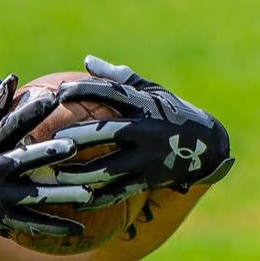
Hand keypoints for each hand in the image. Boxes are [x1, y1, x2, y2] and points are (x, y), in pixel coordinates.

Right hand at [0, 75, 98, 242]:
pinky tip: (80, 229)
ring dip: (61, 195)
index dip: (28, 112)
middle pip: (23, 160)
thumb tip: (14, 78)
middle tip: (72, 146)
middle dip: (46, 154)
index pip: (9, 126)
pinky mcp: (2, 219)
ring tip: (88, 194)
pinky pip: (32, 223)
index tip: (51, 98)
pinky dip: (56, 227)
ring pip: (33, 196)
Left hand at [44, 55, 234, 199]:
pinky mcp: (148, 180)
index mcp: (145, 106)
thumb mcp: (152, 92)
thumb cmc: (170, 113)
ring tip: (54, 175)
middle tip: (52, 140)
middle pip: (108, 132)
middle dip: (79, 136)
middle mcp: (147, 131)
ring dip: (79, 173)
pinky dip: (95, 198)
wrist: (207, 147)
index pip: (112, 93)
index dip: (85, 91)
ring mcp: (148, 158)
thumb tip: (87, 61)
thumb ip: (119, 78)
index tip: (60, 92)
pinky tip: (72, 199)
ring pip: (109, 168)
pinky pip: (117, 192)